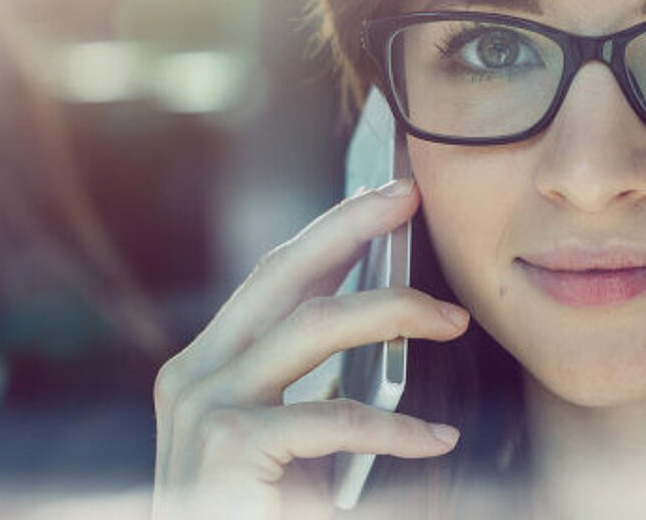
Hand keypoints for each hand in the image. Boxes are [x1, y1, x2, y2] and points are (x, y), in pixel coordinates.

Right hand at [152, 179, 470, 518]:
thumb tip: (385, 326)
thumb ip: (312, 387)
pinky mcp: (227, 447)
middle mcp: (191, 377)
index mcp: (203, 370)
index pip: (270, 278)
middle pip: (282, 275)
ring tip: (453, 321)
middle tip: (410, 198)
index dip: (329, 230)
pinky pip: (330, 416)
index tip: (386, 197)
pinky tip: (437, 437)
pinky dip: (394, 426)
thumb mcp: (288, 446)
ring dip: (394, 313)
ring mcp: (202, 410)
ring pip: (312, 327)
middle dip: (350, 226)